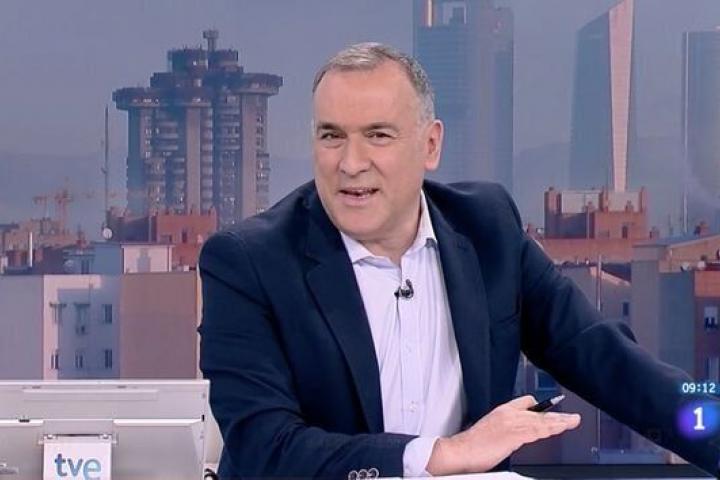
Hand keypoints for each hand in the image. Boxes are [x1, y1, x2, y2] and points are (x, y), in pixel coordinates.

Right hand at [426, 395, 580, 474]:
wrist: (461, 451)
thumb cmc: (473, 446)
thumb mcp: (491, 432)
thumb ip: (507, 431)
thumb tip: (517, 437)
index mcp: (502, 412)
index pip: (526, 402)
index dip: (541, 407)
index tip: (554, 412)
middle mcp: (508, 414)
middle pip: (538, 411)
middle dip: (556, 415)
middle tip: (572, 418)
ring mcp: (511, 423)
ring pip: (541, 420)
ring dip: (558, 421)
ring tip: (572, 422)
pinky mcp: (513, 434)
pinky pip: (537, 430)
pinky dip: (550, 428)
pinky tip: (559, 428)